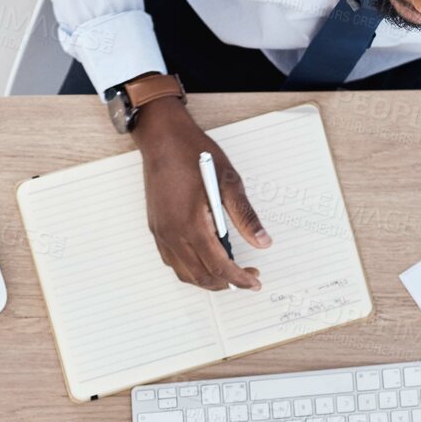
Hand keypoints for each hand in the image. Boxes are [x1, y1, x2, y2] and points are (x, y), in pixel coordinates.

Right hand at [133, 97, 270, 290]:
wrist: (162, 138)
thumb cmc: (193, 154)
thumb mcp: (229, 182)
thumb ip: (246, 216)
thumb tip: (263, 241)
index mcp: (192, 223)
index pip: (219, 266)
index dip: (240, 279)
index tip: (255, 282)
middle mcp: (173, 233)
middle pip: (201, 276)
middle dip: (227, 283)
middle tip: (248, 276)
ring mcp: (161, 232)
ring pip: (185, 273)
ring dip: (208, 280)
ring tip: (229, 272)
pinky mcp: (156, 228)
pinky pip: (172, 261)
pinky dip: (191, 269)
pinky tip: (205, 259)